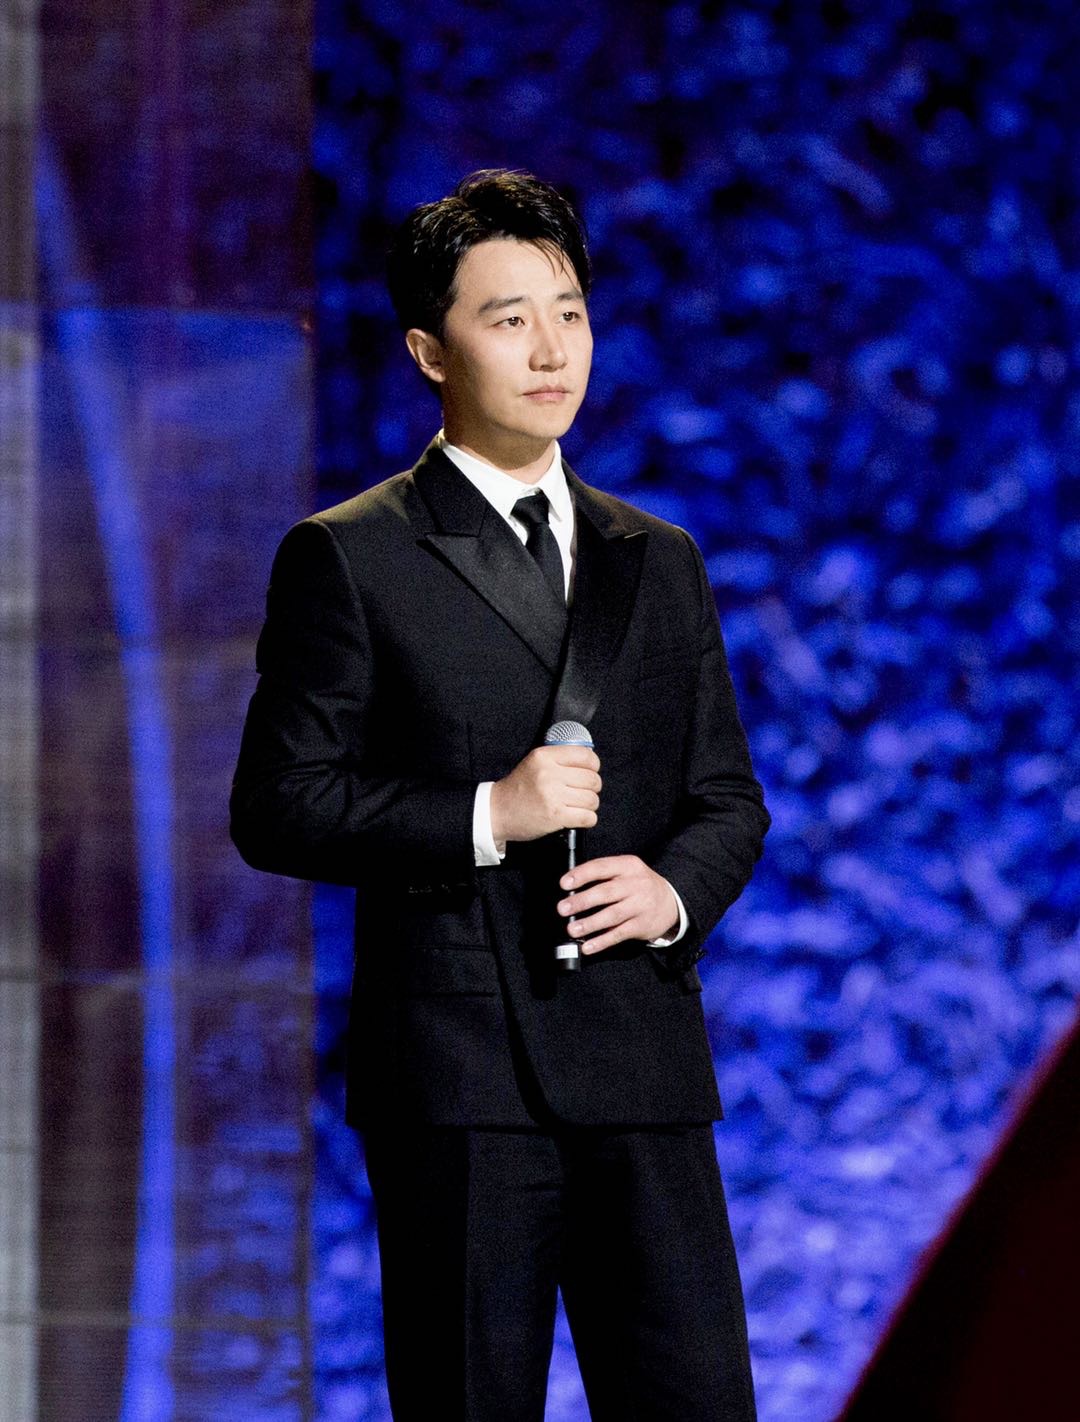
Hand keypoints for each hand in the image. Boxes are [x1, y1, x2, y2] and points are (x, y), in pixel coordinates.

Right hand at [490, 745, 601, 843]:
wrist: (496, 811)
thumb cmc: (518, 789)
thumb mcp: (534, 763)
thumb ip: (559, 758)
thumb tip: (589, 761)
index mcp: (544, 756)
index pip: (586, 756)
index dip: (593, 766)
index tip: (589, 772)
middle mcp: (549, 773)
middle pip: (592, 779)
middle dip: (592, 788)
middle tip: (581, 792)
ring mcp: (552, 795)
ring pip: (592, 799)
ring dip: (589, 805)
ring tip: (577, 806)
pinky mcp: (555, 815)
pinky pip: (587, 817)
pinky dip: (587, 819)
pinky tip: (577, 817)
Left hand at [557, 855, 678, 954]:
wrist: (672, 902)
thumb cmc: (639, 885)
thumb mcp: (627, 871)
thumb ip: (604, 875)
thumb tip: (571, 888)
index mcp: (628, 866)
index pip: (601, 867)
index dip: (581, 875)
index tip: (564, 884)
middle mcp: (636, 884)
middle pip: (605, 893)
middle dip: (581, 901)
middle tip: (562, 909)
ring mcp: (640, 906)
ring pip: (612, 915)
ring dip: (589, 924)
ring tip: (572, 929)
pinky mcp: (642, 925)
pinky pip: (619, 934)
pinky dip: (602, 941)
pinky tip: (588, 946)